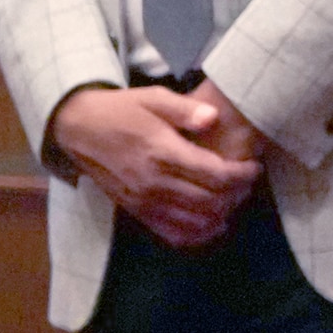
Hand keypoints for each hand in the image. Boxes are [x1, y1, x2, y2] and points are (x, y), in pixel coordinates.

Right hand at [48, 83, 263, 248]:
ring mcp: (142, 201)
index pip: (216, 175)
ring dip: (220, 216)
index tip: (254, 168)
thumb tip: (213, 117)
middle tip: (246, 183)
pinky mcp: (134, 210)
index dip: (243, 175)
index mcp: (161, 152)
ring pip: (194, 223)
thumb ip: (186, 108)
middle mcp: (152, 182)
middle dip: (237, 195)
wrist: (78, 128)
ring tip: (232, 200)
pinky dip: (195, 234)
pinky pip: (170, 233)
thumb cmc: (122, 110)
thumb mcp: (154, 97)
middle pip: (210, 202)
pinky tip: (211, 224)